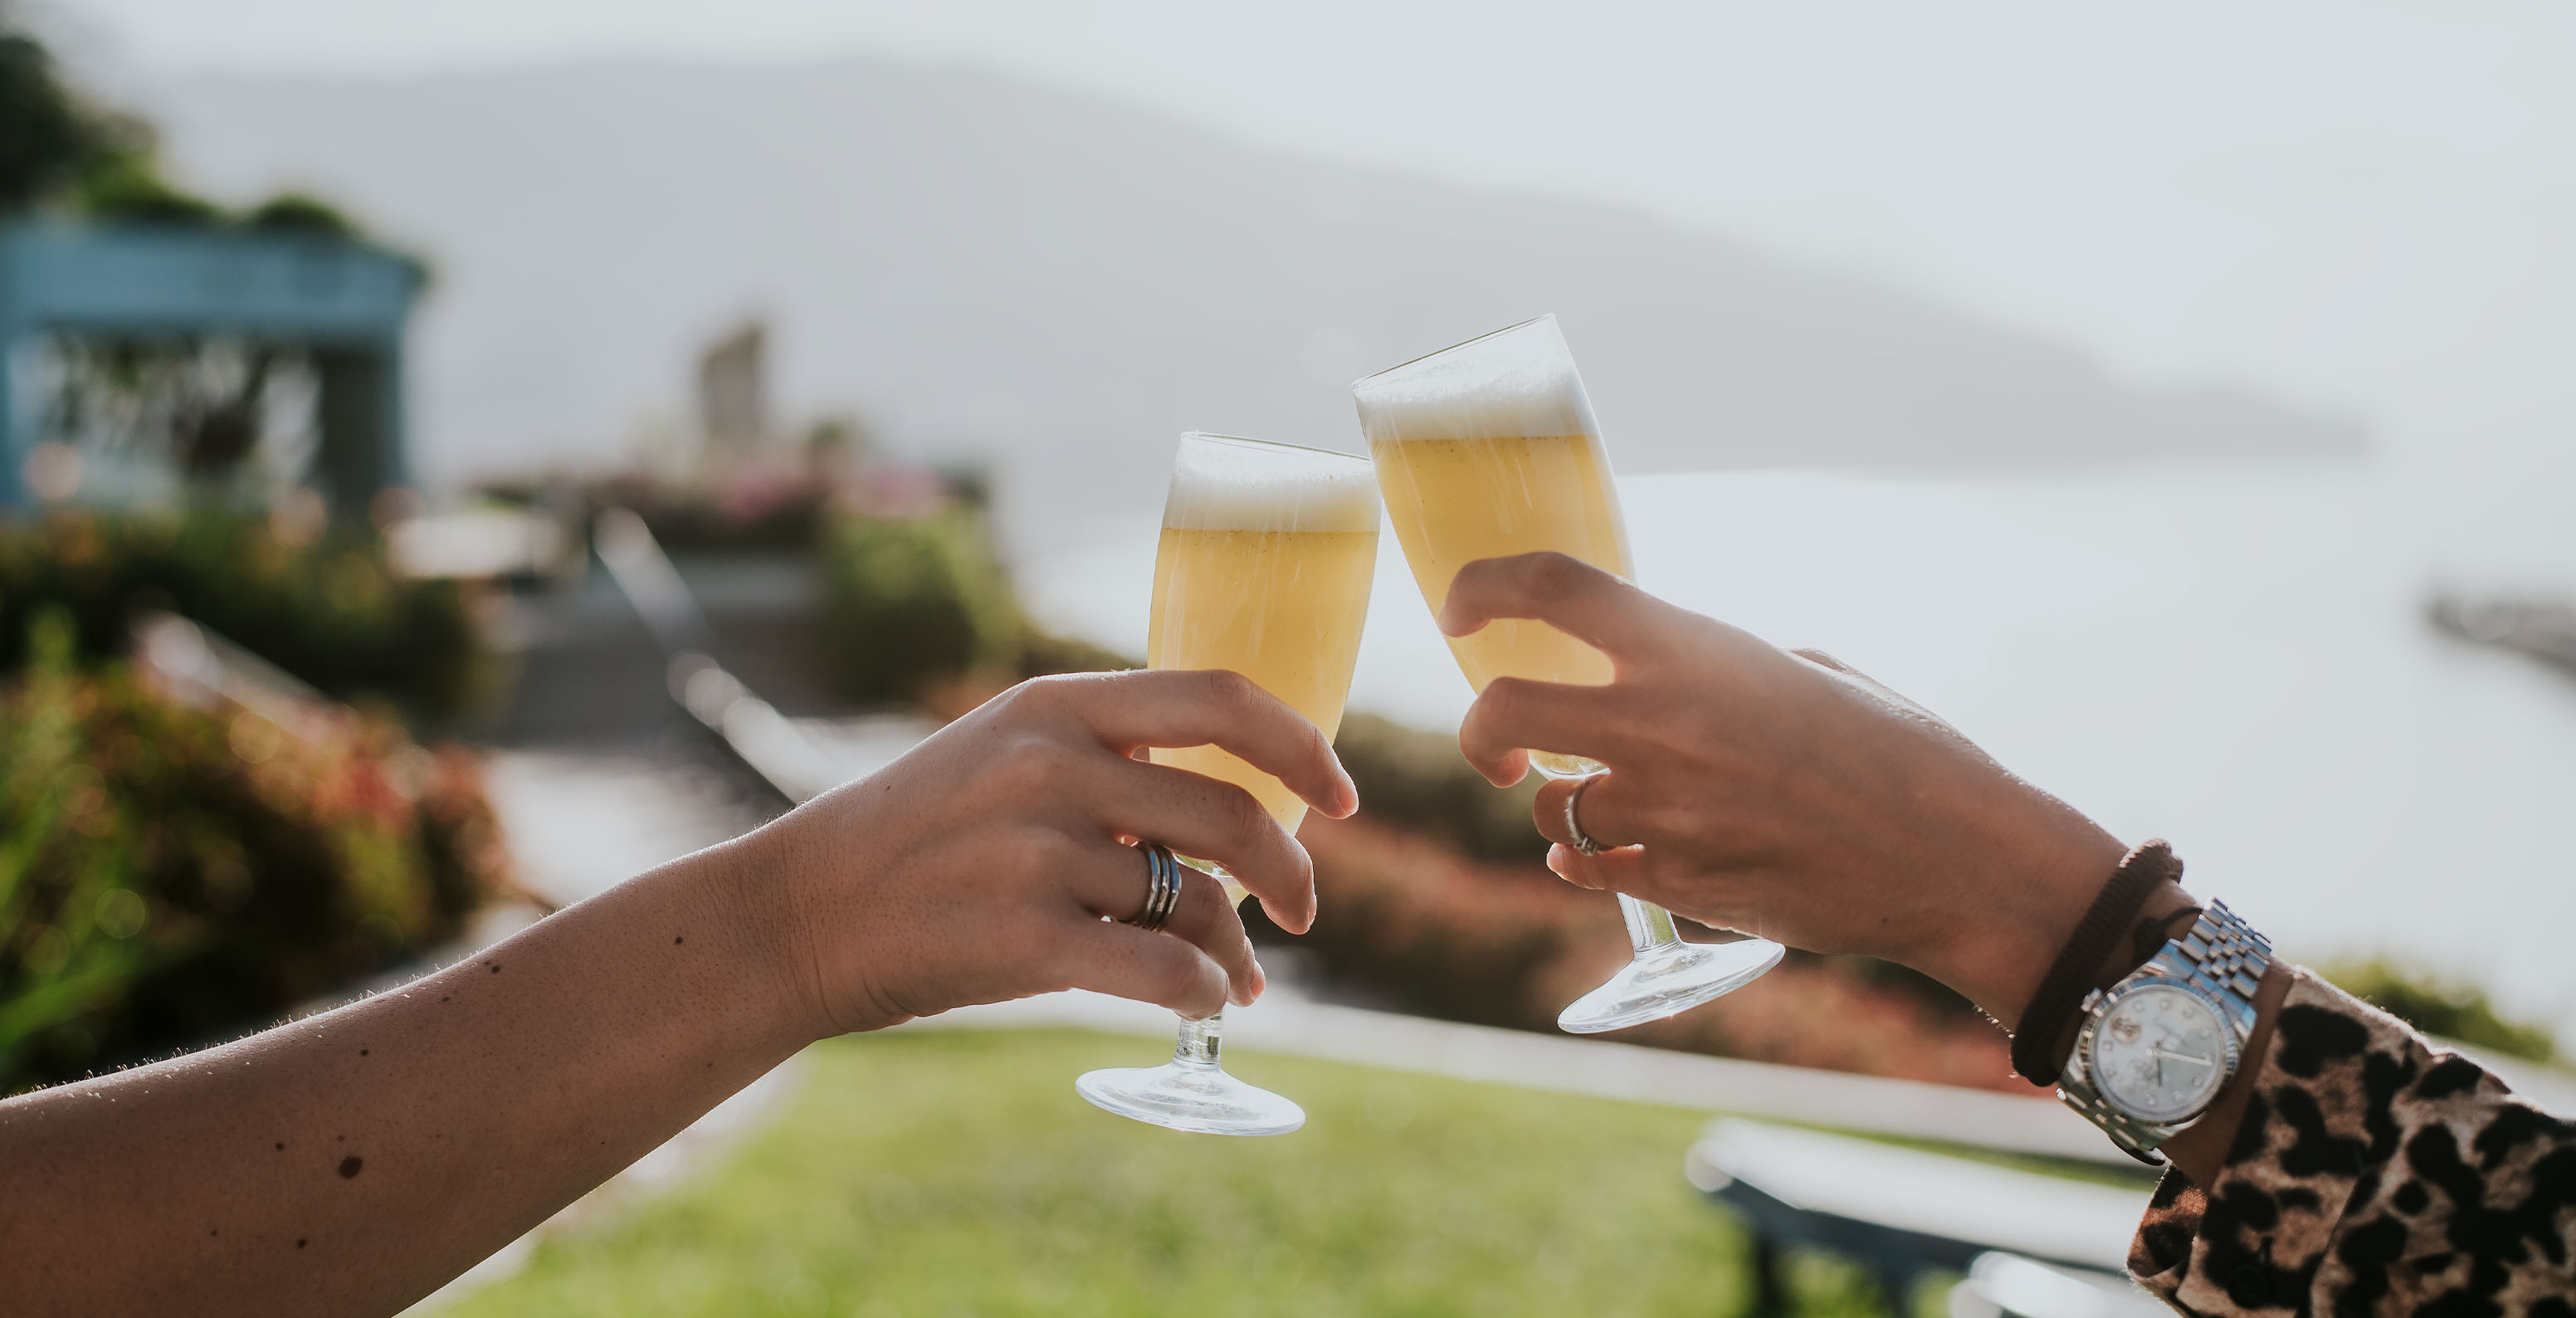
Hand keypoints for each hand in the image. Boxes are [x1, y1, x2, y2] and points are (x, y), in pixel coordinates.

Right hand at [753, 669, 1357, 1034]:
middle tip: (1301, 913)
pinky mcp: (1020, 939)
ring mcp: (1035, 851)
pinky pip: (1158, 970)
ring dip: (1234, 952)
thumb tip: (1240, 827)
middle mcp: (1052, 765)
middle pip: (1233, 812)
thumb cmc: (917, 845)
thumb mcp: (1004, 757)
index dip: (1303, 745)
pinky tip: (1201, 1003)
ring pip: (1195, 903)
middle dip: (1291, 874)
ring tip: (1236, 982)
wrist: (796, 916)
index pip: (1221, 697)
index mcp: (1056, 704)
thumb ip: (1110, 766)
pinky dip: (1199, 993)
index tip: (1343, 798)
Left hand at [1439, 552, 2124, 1023]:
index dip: (1482, 589)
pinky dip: (1584, 859)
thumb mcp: (1802, 671)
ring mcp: (1664, 809)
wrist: (1955, 855)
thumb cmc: (1896, 750)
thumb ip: (1712, 667)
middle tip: (1495, 745)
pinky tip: (1609, 852)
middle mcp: (1661, 721)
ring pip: (1546, 806)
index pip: (1551, 587)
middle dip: (1478, 730)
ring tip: (1603, 802)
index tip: (1459, 613)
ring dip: (1556, 804)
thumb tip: (1657, 675)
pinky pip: (1585, 868)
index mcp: (1692, 647)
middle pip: (1499, 711)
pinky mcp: (1677, 882)